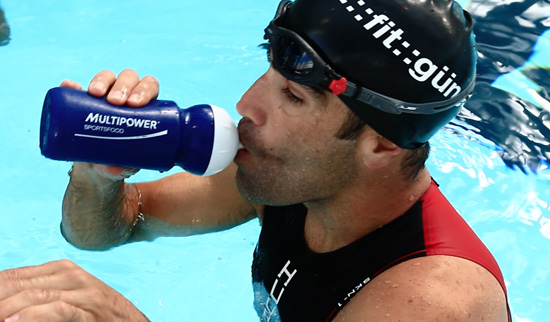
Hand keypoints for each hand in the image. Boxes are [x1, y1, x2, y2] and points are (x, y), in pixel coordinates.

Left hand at [0, 260, 148, 321]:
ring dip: (7, 308)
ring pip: (34, 296)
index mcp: (60, 270)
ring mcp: (82, 292)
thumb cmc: (97, 315)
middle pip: (17, 284)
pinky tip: (14, 321)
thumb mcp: (68, 298)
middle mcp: (70, 276)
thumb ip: (42, 296)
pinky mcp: (90, 311)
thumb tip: (8, 306)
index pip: (12, 276)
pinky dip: (32, 316)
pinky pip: (58, 309)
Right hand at [61, 69, 159, 179]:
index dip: (145, 89)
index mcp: (145, 105)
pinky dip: (72, 86)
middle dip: (123, 86)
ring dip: (102, 80)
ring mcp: (103, 97)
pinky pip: (76, 89)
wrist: (99, 169)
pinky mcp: (81, 102)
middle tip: (115, 102)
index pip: (149, 87)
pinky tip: (69, 85)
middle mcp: (126, 94)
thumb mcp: (127, 164)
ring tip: (95, 93)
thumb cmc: (122, 160)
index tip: (135, 104)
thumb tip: (114, 168)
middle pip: (129, 78)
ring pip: (107, 77)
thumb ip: (124, 167)